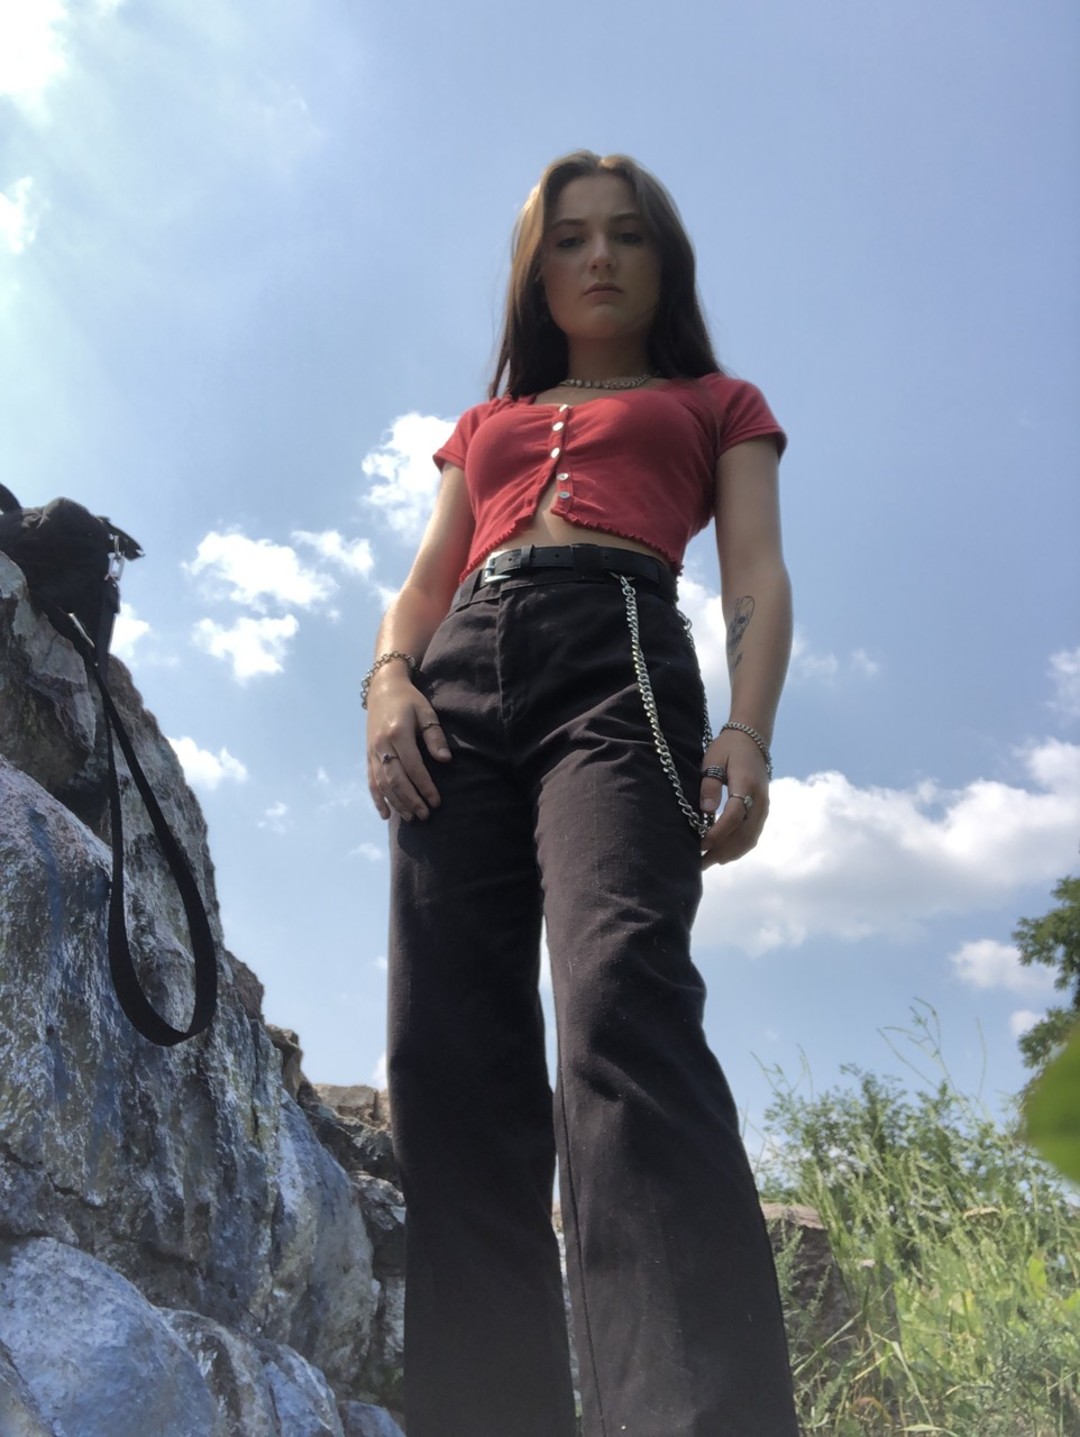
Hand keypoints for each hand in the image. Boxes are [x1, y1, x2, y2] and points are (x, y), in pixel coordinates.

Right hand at [366, 674, 450, 820]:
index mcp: (397, 733)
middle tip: (425, 815)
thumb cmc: (409, 700)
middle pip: (396, 779)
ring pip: (382, 783)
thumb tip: (445, 759)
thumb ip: (434, 736)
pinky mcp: (368, 756)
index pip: (413, 766)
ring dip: (396, 803)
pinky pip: (371, 781)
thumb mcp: (426, 712)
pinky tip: (386, 814)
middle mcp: (381, 745)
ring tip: (411, 817)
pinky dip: (378, 799)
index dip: (425, 786)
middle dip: (411, 799)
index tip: (436, 801)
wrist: (382, 689)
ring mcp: (372, 752)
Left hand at [698, 729, 769, 868]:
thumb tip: (706, 810)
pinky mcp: (763, 811)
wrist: (752, 739)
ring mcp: (764, 807)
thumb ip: (709, 784)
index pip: (734, 816)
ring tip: (708, 862)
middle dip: (721, 851)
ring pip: (750, 839)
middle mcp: (760, 800)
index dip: (717, 833)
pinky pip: (753, 835)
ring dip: (730, 853)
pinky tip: (723, 854)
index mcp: (747, 785)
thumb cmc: (727, 748)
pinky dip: (738, 848)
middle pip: (744, 834)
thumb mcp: (712, 759)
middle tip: (699, 863)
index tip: (699, 844)